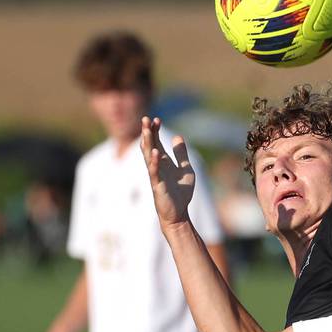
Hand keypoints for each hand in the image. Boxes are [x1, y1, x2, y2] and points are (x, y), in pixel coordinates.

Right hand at [140, 116, 194, 230]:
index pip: (156, 142)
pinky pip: (154, 172)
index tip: (156, 119)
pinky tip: (156, 153)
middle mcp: (157, 167)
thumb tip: (178, 137)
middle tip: (145, 118)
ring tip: (146, 130)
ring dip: (148, 143)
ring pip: (148, 156)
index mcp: (163, 162)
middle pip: (149, 146)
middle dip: (147, 133)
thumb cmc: (180, 193)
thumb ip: (181, 155)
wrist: (179, 214)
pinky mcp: (158, 186)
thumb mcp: (185, 169)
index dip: (155, 131)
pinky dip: (154, 162)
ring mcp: (156, 176)